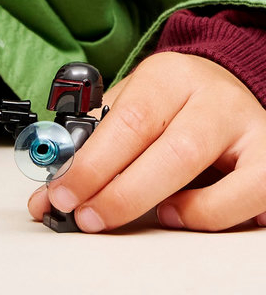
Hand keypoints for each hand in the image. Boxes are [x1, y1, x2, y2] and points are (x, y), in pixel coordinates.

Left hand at [26, 52, 265, 231]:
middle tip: (86, 217)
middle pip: (170, 152)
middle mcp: (212, 100)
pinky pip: (247, 200)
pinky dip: (208, 215)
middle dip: (120, 194)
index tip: (61, 194)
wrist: (226, 86)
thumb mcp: (127, 104)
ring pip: (215, 179)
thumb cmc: (169, 102)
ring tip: (146, 215)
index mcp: (167, 77)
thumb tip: (49, 192)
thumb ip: (91, 143)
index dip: (92, 164)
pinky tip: (181, 213)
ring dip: (167, 206)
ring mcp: (249, 130)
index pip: (128, 121)